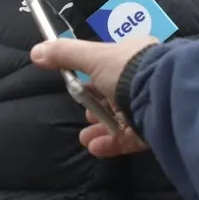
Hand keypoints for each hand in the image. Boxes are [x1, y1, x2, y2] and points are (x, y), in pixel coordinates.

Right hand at [31, 36, 157, 156]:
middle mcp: (146, 79)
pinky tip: (95, 148)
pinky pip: (131, 137)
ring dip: (101, 128)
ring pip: (123, 119)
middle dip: (97, 108)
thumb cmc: (127, 70)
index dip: (93, 80)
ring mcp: (152, 104)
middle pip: (116, 96)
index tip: (79, 90)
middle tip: (85, 116)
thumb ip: (65, 54)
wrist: (162, 95)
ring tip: (85, 138)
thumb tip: (36, 51)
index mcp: (136, 56)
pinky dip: (111, 142)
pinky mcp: (156, 128)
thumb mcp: (92, 56)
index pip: (111, 68)